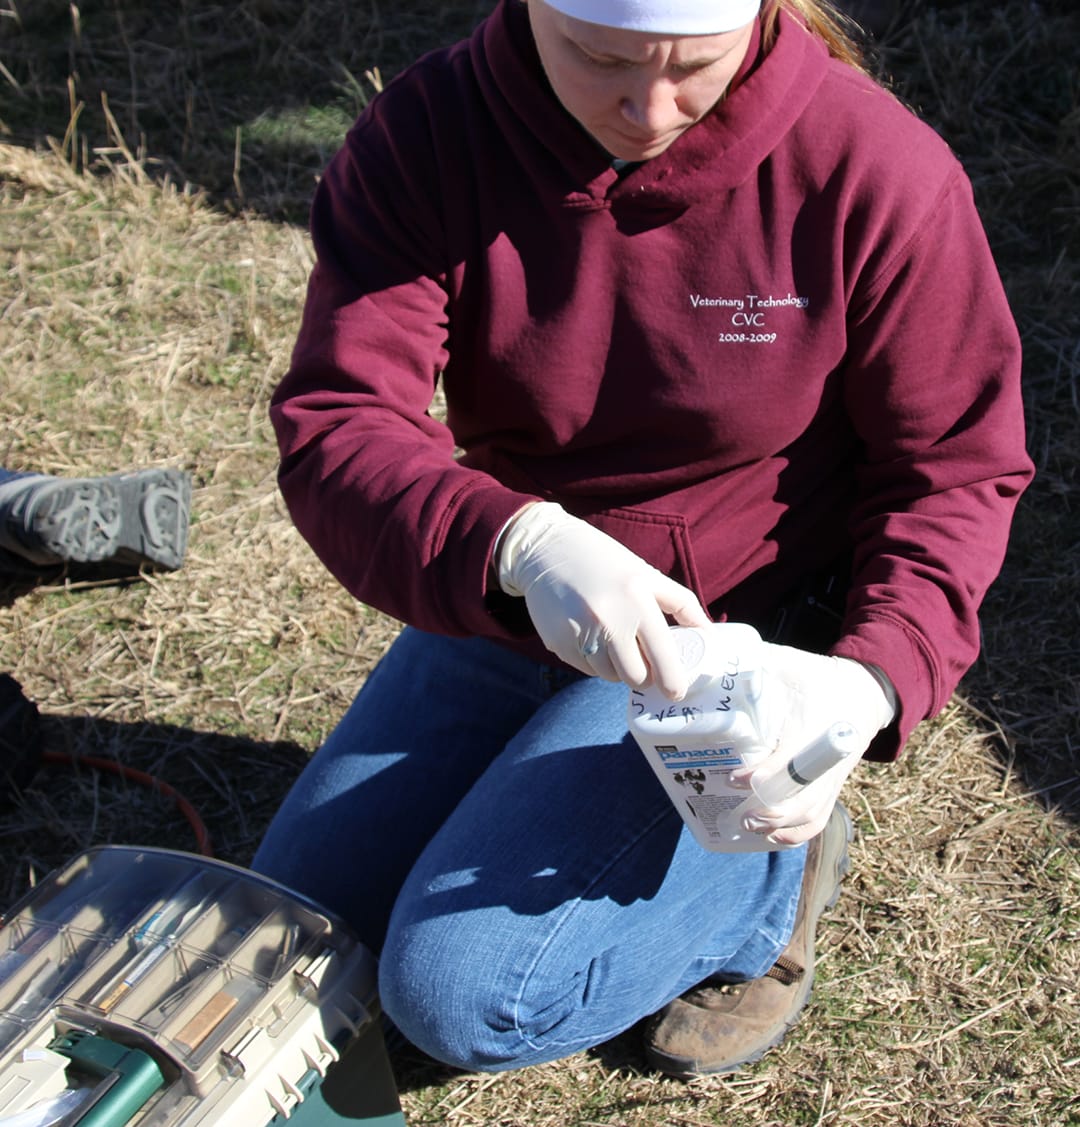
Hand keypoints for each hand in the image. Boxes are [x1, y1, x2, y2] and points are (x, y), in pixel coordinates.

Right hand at [497, 502, 709, 696]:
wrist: (547, 550)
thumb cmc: (606, 562)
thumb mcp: (647, 574)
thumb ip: (682, 604)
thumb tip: (708, 633)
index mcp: (637, 600)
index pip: (662, 657)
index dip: (673, 683)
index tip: (676, 693)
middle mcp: (608, 619)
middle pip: (635, 677)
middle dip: (642, 676)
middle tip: (642, 663)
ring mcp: (580, 633)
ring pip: (608, 676)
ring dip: (615, 667)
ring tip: (611, 640)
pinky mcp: (558, 642)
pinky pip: (585, 668)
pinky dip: (592, 660)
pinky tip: (589, 634)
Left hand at [731, 643, 895, 844]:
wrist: (862, 693)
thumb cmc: (816, 677)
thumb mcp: (788, 663)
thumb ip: (753, 665)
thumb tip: (708, 667)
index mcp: (814, 726)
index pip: (789, 760)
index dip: (762, 775)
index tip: (734, 779)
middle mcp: (826, 757)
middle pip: (804, 798)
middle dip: (772, 812)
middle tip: (743, 815)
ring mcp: (833, 775)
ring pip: (813, 813)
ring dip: (782, 828)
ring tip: (751, 827)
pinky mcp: (834, 785)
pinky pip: (820, 817)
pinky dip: (798, 832)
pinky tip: (773, 837)